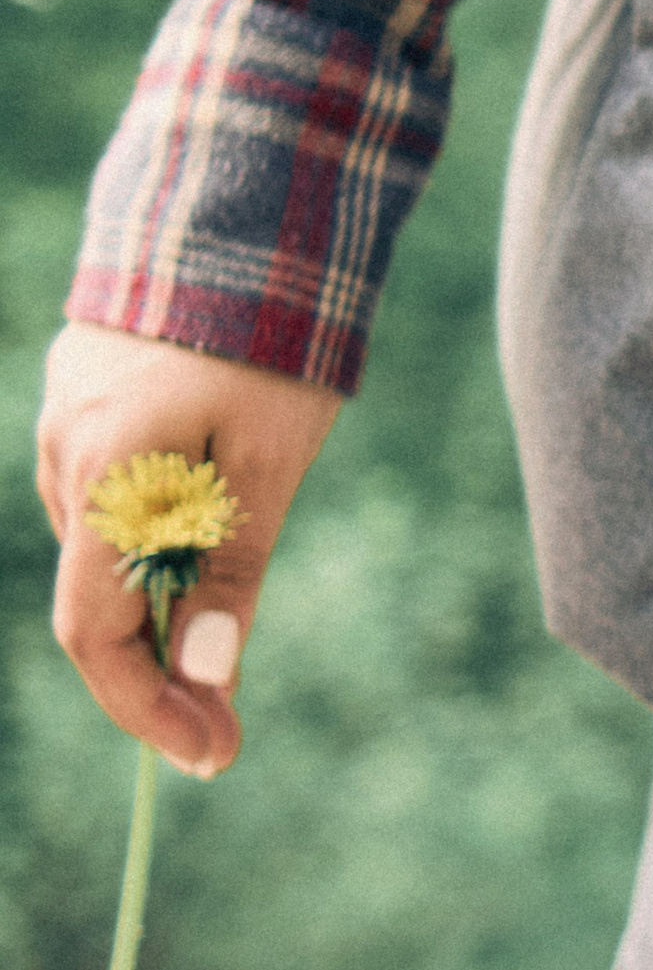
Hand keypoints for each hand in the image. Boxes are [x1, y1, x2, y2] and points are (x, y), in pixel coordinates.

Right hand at [38, 323, 340, 776]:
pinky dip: (153, 550)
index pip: (95, 632)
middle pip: (96, 603)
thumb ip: (233, 567)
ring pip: (105, 554)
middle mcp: (65, 460)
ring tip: (227, 648)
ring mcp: (66, 429)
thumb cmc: (269, 341)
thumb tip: (207, 674)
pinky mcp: (87, 407)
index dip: (146, 708)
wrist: (239, 215)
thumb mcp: (270, 463)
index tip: (211, 754)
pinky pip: (110, 504)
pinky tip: (208, 554)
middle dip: (159, 676)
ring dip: (159, 610)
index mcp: (104, 478)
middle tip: (228, 727)